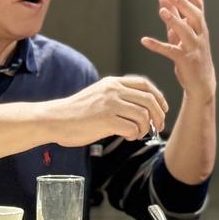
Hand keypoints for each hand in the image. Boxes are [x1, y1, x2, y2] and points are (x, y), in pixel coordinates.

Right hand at [50, 75, 167, 145]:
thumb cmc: (76, 111)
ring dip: (146, 128)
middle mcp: (114, 90)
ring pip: (144, 115)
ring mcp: (110, 104)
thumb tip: (141, 111)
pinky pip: (133, 128)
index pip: (145, 84)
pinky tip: (127, 136)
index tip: (163, 108)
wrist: (55, 119)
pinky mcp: (106, 120)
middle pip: (150, 100)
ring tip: (137, 134)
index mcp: (113, 82)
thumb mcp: (99, 95)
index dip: (159, 97)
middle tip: (158, 127)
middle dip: (159, 115)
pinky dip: (134, 135)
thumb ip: (118, 97)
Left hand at [141, 0, 215, 102]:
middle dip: (184, 4)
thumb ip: (174, 14)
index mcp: (200, 27)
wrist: (201, 82)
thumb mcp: (182, 32)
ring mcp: (194, 48)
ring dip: (174, 21)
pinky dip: (157, 45)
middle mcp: (200, 35)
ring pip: (186, 33)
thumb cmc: (191, 53)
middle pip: (195, 16)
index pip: (198, 6)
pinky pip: (170, 51)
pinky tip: (144, 40)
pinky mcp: (185, 61)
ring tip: (162, 11)